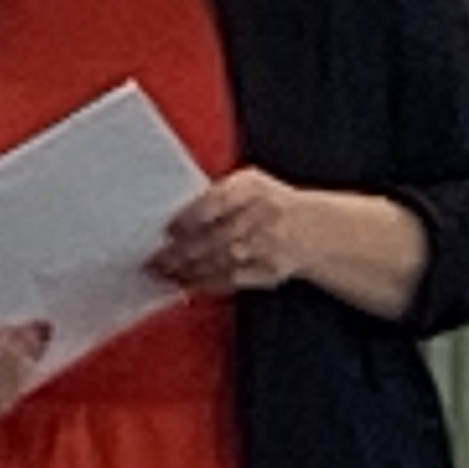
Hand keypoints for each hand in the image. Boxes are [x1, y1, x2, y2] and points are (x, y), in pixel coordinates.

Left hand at [155, 170, 318, 295]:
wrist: (313, 229)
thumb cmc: (270, 204)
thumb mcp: (249, 184)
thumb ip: (215, 194)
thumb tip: (173, 213)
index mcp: (254, 187)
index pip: (215, 202)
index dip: (188, 218)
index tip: (166, 230)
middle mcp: (263, 215)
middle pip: (214, 236)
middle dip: (180, 251)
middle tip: (155, 259)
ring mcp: (268, 245)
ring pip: (220, 260)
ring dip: (188, 270)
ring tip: (164, 273)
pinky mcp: (269, 271)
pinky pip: (232, 279)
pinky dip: (207, 283)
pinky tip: (189, 283)